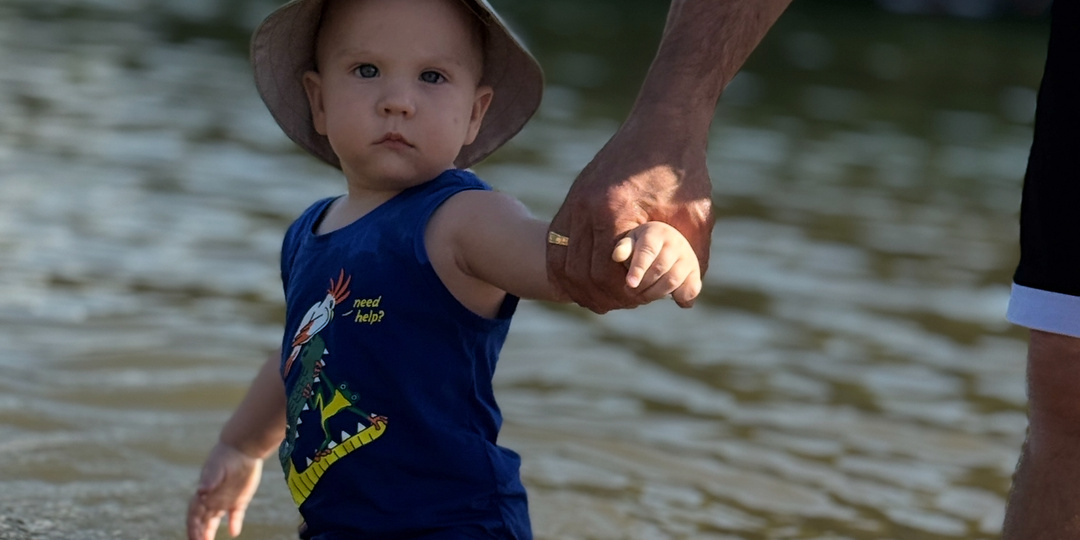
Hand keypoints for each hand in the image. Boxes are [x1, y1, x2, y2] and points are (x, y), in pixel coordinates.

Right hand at [187, 442, 263, 539]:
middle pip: (202, 521)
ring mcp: (225, 500)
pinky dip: (234, 524)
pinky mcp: (239, 499)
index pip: (194, 515)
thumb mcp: (217, 467)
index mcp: (203, 493)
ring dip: (210, 531)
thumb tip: (200, 491)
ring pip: (214, 520)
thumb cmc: (226, 456)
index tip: (194, 539)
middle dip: (200, 534)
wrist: (243, 448)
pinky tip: (234, 532)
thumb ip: (210, 479)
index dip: (193, 528)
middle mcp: (212, 499)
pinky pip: (235, 515)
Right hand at [547, 121, 713, 312]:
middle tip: (621, 304)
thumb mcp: (696, 215)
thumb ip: (692, 259)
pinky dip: (566, 264)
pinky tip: (585, 276)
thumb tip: (687, 301)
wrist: (663, 123)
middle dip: (599, 295)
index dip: (620, 295)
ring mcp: (575, 200)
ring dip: (577, 285)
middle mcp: (586, 207)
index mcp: (615, 211)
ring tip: (600, 298)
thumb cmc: (683, 168)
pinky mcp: (574, 197)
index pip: (604, 273)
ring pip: (560, 259)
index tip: (639, 300)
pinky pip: (557, 241)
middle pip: (578, 272)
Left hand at [612, 221, 701, 306]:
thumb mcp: (630, 242)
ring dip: (655, 294)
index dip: (638, 269)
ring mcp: (688, 257)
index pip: (648, 251)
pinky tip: (671, 298)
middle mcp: (676, 243)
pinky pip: (691, 290)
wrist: (667, 243)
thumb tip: (617, 256)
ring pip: (672, 281)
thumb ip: (623, 249)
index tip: (630, 283)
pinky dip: (681, 298)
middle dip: (642, 285)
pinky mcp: (695, 272)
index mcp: (657, 232)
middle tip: (630, 292)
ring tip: (641, 296)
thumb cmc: (641, 245)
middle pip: (659, 269)